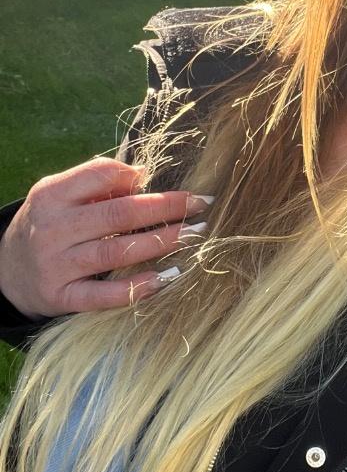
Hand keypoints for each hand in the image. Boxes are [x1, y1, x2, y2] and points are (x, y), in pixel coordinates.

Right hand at [0, 157, 213, 320]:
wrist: (5, 270)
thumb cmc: (51, 225)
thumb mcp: (60, 195)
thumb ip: (97, 181)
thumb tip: (144, 174)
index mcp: (52, 195)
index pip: (102, 175)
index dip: (142, 177)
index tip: (178, 184)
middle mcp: (52, 229)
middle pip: (118, 214)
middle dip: (166, 207)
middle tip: (201, 205)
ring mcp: (56, 265)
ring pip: (116, 252)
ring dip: (161, 243)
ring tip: (194, 235)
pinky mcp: (61, 297)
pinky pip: (104, 295)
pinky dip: (137, 288)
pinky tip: (166, 278)